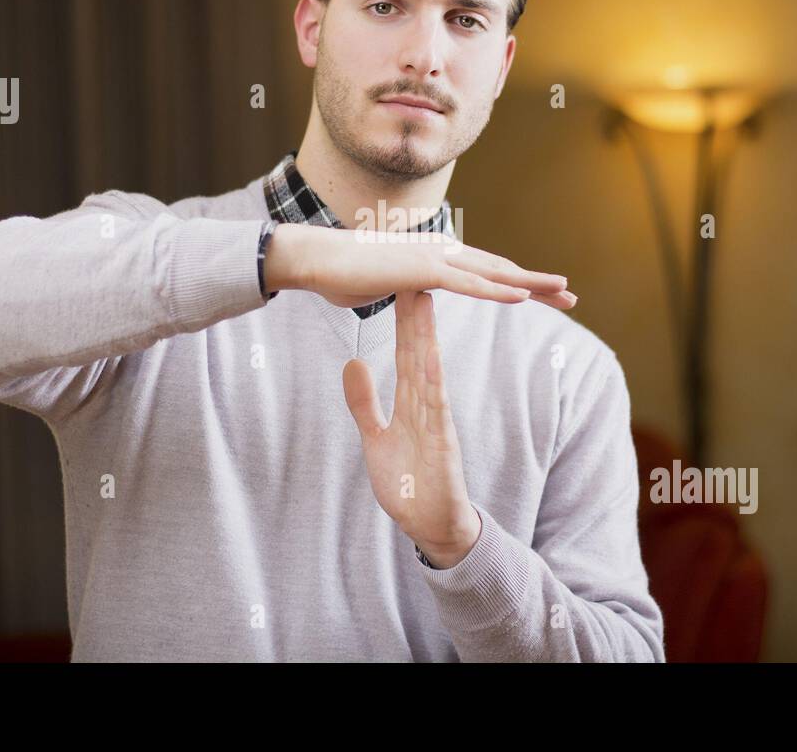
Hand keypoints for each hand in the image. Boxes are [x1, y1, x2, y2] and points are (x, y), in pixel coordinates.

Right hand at [264, 223, 576, 310]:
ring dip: (532, 284)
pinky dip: (498, 290)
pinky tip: (523, 296)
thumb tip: (398, 293)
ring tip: (564, 292)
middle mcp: (441, 251)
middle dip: (539, 283)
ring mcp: (434, 258)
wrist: (316, 259)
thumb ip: (399, 289)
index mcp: (434, 256)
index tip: (545, 295)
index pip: (486, 271)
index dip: (518, 283)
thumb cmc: (341, 274)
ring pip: (494, 273)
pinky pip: (468, 283)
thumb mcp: (381, 286)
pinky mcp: (422, 270)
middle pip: (501, 269)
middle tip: (571, 295)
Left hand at [342, 290, 480, 566]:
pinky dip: (434, 382)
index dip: (402, 319)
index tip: (399, 284)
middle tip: (413, 271)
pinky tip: (430, 356)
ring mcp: (437, 422)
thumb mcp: (376, 437)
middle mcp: (427, 405)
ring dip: (426, 335)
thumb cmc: (410, 484)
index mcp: (411, 403)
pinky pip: (438, 408)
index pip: (406, 352)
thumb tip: (353, 363)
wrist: (433, 526)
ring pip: (430, 370)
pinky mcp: (443, 443)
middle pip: (419, 350)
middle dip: (415, 313)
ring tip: (423, 299)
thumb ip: (365, 402)